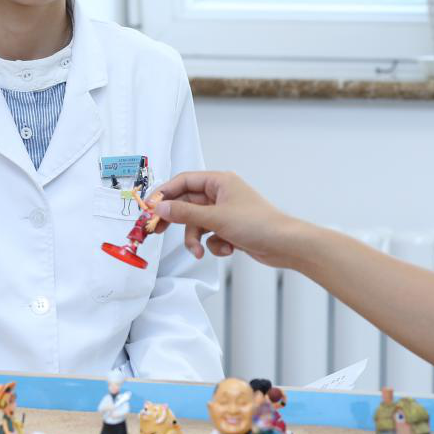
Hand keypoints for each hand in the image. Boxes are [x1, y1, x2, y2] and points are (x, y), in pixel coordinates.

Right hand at [150, 171, 306, 268]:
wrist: (285, 245)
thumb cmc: (256, 224)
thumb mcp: (215, 218)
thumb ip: (184, 213)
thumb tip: (159, 207)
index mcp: (219, 181)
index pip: (184, 181)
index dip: (164, 193)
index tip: (149, 207)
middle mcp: (221, 194)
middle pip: (187, 203)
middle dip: (176, 220)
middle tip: (157, 230)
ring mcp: (225, 212)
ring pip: (197, 223)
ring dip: (195, 239)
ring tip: (199, 252)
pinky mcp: (230, 229)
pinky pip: (210, 235)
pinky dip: (213, 245)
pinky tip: (227, 250)